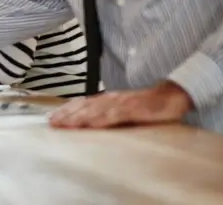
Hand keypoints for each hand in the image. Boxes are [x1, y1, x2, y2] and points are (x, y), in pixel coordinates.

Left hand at [49, 81, 192, 128]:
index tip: (52, 118)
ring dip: (78, 117)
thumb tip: (90, 125)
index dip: (66, 110)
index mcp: (107, 100)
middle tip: (52, 123)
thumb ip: (108, 116)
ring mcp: (121, 104)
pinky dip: (101, 119)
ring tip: (64, 124)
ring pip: (95, 110)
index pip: (82, 104)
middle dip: (66, 114)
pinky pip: (114, 115)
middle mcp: (111, 99)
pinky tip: (90, 124)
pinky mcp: (133, 110)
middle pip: (84, 106)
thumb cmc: (146, 106)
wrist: (170, 97)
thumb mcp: (124, 111)